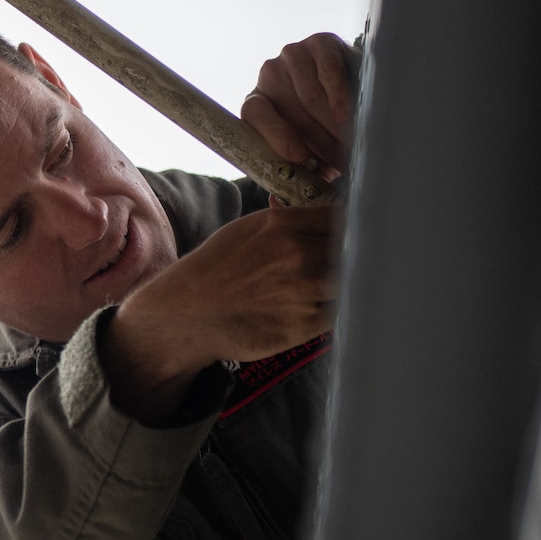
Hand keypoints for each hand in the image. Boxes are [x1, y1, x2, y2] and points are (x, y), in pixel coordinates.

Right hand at [99, 206, 337, 422]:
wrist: (186, 314)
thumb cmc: (213, 270)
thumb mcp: (243, 231)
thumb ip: (285, 221)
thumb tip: (321, 215)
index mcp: (282, 225)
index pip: (340, 218)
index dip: (351, 226)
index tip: (354, 233)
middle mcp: (297, 254)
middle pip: (352, 249)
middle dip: (353, 254)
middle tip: (351, 260)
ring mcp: (303, 291)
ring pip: (350, 281)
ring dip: (347, 282)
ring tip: (335, 285)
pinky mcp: (305, 324)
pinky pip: (340, 312)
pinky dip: (337, 308)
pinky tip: (322, 306)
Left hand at [241, 33, 356, 181]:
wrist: (345, 83)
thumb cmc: (319, 125)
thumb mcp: (302, 147)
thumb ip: (290, 170)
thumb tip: (278, 204)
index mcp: (257, 101)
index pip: (254, 114)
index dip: (275, 136)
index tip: (297, 156)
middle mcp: (269, 74)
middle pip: (294, 110)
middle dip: (321, 141)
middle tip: (343, 163)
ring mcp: (293, 55)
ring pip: (313, 95)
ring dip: (335, 125)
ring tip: (353, 144)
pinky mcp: (320, 42)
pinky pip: (330, 70)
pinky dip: (340, 95)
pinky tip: (349, 113)